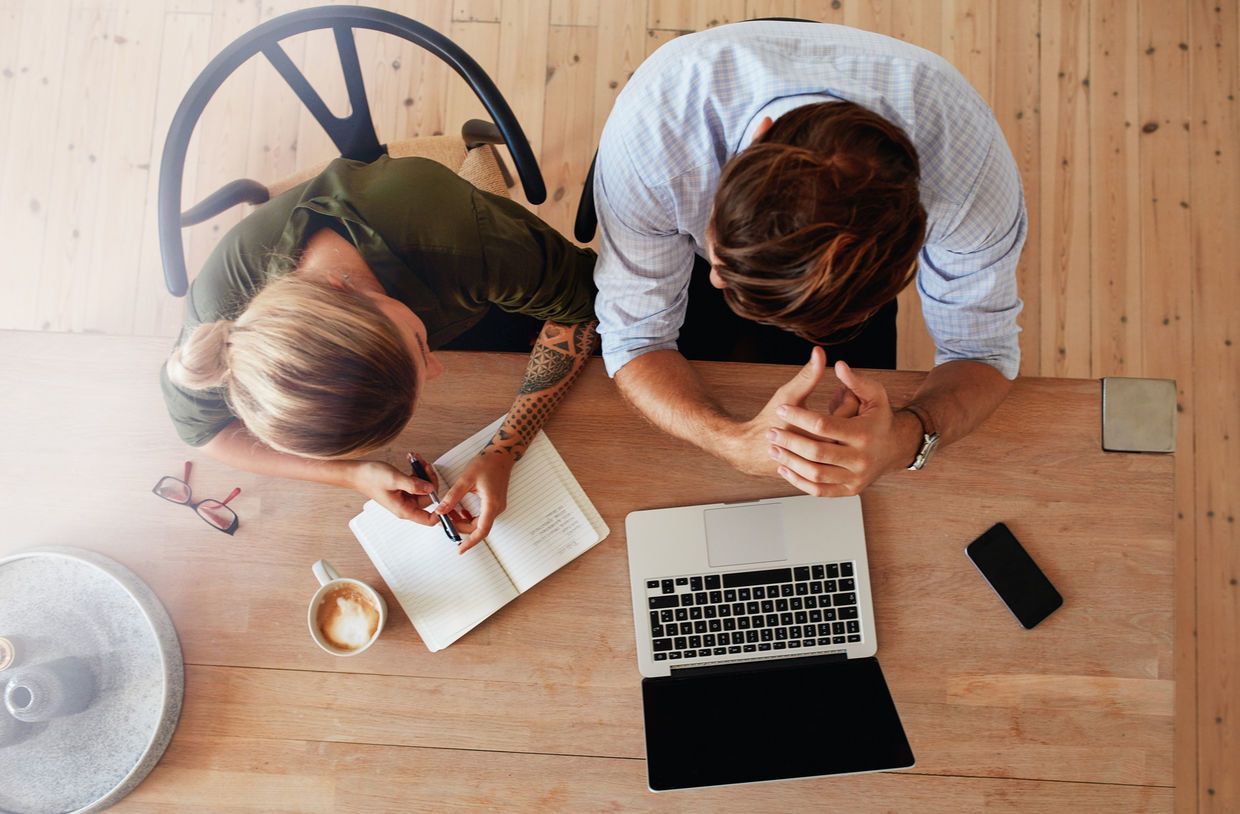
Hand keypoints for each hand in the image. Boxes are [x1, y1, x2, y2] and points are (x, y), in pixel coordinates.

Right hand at [348, 460, 438, 523]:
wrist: (358, 472)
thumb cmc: (371, 477)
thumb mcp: (394, 479)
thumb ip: (414, 485)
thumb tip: (431, 489)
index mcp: (404, 509)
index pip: (429, 520)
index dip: (440, 512)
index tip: (446, 496)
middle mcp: (407, 505)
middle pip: (429, 498)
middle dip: (430, 480)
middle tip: (425, 465)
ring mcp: (406, 497)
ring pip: (424, 487)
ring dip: (423, 472)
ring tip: (417, 460)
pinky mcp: (404, 489)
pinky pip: (417, 482)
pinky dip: (417, 471)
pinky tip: (413, 460)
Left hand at [434, 452, 516, 553]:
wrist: (501, 455)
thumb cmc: (487, 463)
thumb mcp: (465, 480)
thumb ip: (452, 497)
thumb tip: (441, 510)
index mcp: (491, 504)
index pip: (481, 531)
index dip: (471, 542)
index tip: (460, 549)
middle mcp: (496, 508)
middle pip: (478, 528)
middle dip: (460, 527)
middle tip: (445, 520)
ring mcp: (496, 506)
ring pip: (479, 523)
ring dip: (464, 521)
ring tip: (449, 514)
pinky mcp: (494, 503)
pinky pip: (482, 516)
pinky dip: (469, 517)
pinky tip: (460, 510)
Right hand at [725, 347, 859, 475]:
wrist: (752, 452)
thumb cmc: (769, 420)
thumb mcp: (788, 395)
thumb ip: (807, 375)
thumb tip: (820, 352)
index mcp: (823, 434)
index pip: (850, 408)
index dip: (847, 394)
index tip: (839, 389)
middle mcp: (829, 453)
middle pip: (854, 424)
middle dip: (848, 407)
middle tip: (839, 398)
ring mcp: (827, 464)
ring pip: (849, 439)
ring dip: (845, 423)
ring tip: (834, 412)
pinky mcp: (824, 470)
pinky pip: (840, 451)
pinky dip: (837, 436)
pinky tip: (827, 430)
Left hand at [767, 361, 921, 496]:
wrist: (894, 450)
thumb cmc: (879, 420)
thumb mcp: (874, 395)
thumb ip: (855, 381)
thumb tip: (838, 365)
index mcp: (864, 434)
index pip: (823, 424)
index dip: (799, 416)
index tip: (782, 409)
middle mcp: (861, 459)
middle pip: (816, 451)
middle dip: (790, 442)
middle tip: (772, 433)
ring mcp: (855, 477)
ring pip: (815, 474)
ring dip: (790, 462)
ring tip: (774, 449)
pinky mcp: (849, 490)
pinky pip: (819, 490)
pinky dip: (799, 481)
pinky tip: (785, 468)